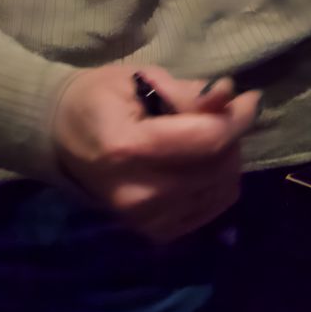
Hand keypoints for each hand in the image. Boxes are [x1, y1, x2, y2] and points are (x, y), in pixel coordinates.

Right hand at [51, 65, 260, 242]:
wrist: (60, 136)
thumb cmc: (101, 99)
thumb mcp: (142, 80)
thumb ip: (187, 93)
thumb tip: (229, 94)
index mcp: (127, 148)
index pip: (208, 140)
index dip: (238, 117)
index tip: (250, 97)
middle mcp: (136, 192)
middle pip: (218, 166)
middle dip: (232, 135)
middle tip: (222, 113)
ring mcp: (143, 218)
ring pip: (220, 188)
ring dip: (227, 158)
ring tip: (206, 137)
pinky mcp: (152, 231)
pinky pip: (211, 208)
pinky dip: (217, 183)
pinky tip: (201, 163)